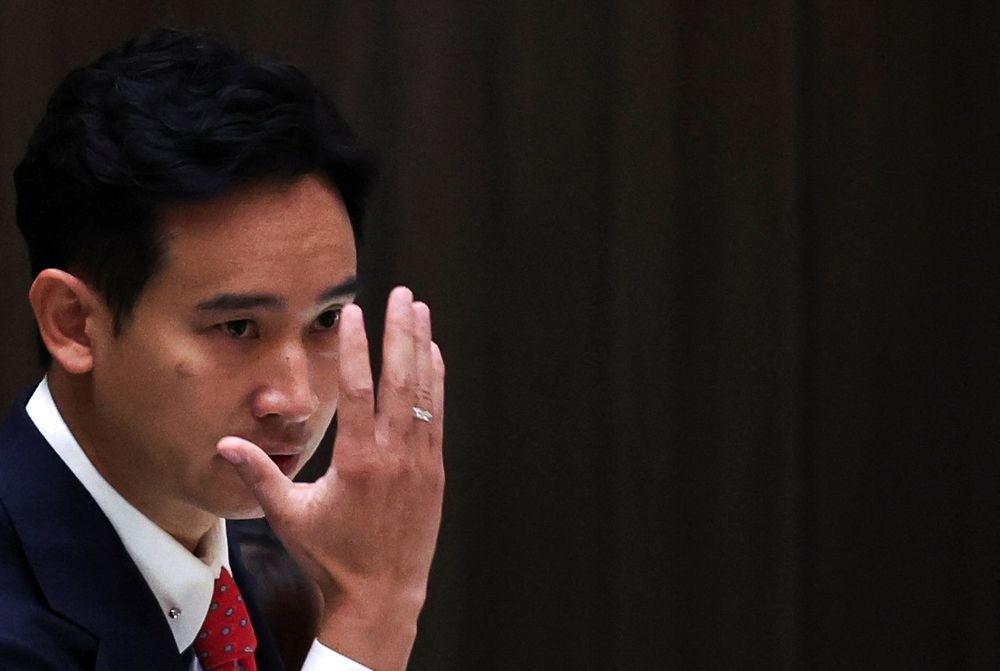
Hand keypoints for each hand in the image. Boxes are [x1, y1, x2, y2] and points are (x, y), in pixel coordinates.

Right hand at [217, 286, 444, 669]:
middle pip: (398, 379)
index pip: (355, 389)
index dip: (355, 347)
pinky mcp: (434, 472)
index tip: (355, 312)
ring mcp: (419, 462)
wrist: (381, 596)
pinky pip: (437, 416)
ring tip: (421, 311)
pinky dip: (436, 383)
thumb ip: (259, 475)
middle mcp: (393, 455)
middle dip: (400, 332)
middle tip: (403, 295)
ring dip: (423, 348)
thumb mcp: (288, 517)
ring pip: (424, 392)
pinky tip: (435, 356)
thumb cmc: (331, 558)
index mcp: (356, 461)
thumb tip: (224, 444)